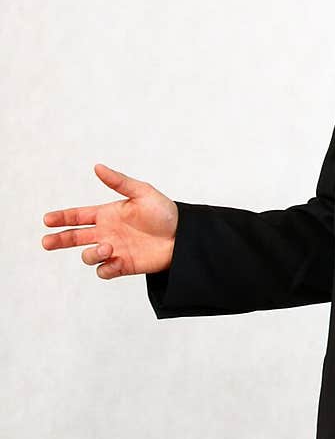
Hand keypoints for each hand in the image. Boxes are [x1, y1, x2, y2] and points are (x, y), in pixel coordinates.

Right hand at [42, 163, 177, 277]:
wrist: (183, 236)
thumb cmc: (164, 212)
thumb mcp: (142, 192)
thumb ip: (119, 182)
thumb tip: (97, 167)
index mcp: (107, 214)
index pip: (78, 216)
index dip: (62, 218)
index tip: (47, 220)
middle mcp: (107, 232)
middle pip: (75, 237)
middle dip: (59, 239)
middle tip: (46, 242)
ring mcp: (114, 250)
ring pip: (88, 256)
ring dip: (92, 253)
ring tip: (108, 247)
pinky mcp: (123, 266)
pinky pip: (105, 271)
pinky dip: (106, 268)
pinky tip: (116, 260)